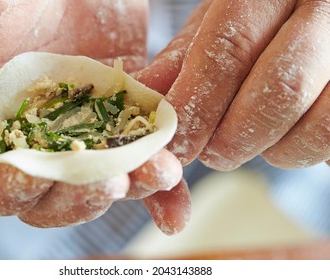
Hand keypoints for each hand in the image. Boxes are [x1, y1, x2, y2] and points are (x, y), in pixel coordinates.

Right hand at [0, 0, 188, 232]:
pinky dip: (159, 181)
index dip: (6, 191)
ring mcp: (81, 132)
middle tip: (111, 180)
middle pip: (50, 196)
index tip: (34, 178)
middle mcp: (35, 138)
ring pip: (102, 182)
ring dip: (130, 187)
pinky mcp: (120, 119)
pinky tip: (174, 185)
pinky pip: (138, 159)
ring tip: (160, 172)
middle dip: (81, 196)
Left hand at [137, 0, 329, 169]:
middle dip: (233, 139)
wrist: (315, 12)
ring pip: (318, 123)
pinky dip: (302, 150)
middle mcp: (324, 10)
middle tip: (213, 154)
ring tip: (251, 139)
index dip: (198, 105)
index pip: (230, 49)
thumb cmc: (260, 18)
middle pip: (279, 90)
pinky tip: (286, 134)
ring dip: (273, 150)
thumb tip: (144, 94)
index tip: (177, 144)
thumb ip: (184, 58)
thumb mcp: (219, 23)